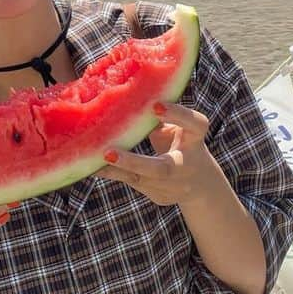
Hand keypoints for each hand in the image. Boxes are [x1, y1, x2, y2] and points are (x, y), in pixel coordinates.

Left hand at [95, 101, 218, 206]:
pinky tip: (91, 167)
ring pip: (141, 180)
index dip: (177, 115)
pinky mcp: (160, 197)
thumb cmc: (182, 143)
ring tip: (92, 159)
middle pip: (161, 168)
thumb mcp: (177, 128)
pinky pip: (133, 183)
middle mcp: (186, 165)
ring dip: (115, 169)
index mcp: (195, 138)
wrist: (200, 183)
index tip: (155, 105)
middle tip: (108, 153)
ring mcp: (173, 186)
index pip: (194, 123)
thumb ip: (158, 118)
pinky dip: (112, 174)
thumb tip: (126, 97)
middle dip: (134, 162)